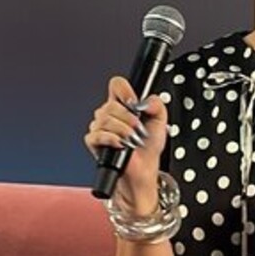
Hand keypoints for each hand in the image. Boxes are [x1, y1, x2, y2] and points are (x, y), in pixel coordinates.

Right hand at [84, 75, 167, 209]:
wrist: (144, 170)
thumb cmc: (149, 147)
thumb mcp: (160, 121)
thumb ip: (157, 104)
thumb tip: (145, 101)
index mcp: (123, 105)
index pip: (116, 85)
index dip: (124, 90)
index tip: (134, 102)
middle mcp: (109, 114)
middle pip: (110, 104)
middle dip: (128, 118)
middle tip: (138, 128)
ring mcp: (100, 127)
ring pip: (104, 119)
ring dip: (122, 130)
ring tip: (132, 140)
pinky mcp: (94, 142)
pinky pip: (96, 134)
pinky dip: (111, 139)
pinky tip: (120, 144)